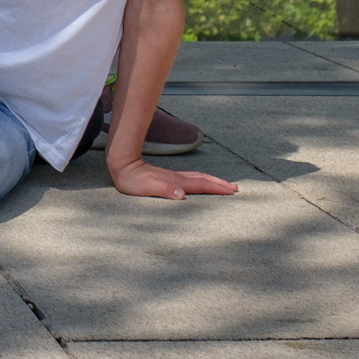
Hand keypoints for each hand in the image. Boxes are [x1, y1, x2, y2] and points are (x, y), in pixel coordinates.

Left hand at [107, 156, 238, 200]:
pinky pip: (191, 179)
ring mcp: (173, 177)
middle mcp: (177, 178)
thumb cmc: (132, 180)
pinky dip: (202, 181)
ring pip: (198, 178)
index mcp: (176, 182)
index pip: (201, 185)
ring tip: (224, 185)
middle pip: (203, 180)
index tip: (232, 191)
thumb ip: (164, 190)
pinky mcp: (168, 178)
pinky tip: (201, 183)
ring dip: (213, 181)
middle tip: (236, 188)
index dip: (217, 188)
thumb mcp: (146, 188)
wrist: (122, 164)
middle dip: (220, 184)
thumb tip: (181, 194)